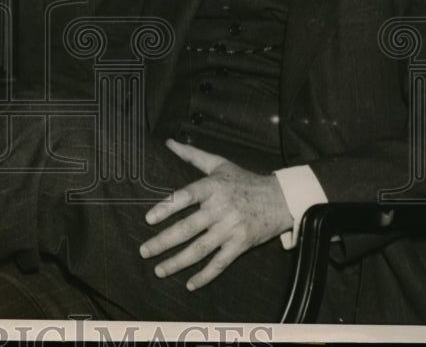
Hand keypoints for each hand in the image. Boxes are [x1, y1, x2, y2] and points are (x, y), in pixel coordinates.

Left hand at [139, 139, 292, 290]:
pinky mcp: (242, 244)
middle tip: (144, 251)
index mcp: (213, 186)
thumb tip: (169, 142)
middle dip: (163, 242)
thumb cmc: (245, 180)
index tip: (148, 219)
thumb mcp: (220, 164)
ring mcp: (231, 228)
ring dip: (178, 262)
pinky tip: (190, 284)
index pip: (185, 197)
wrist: (281, 198)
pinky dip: (205, 275)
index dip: (166, 208)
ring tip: (159, 270)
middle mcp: (220, 208)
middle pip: (188, 228)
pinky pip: (221, 263)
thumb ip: (192, 155)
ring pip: (200, 248)